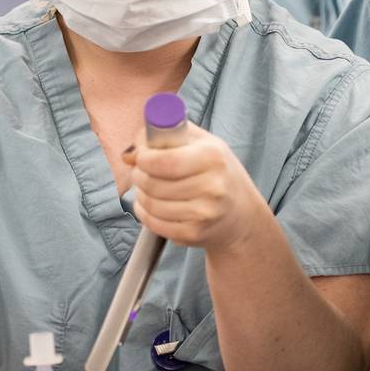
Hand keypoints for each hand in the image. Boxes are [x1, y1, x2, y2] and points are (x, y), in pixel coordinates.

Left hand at [124, 123, 272, 253]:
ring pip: (150, 203)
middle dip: (138, 175)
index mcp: (213, 157)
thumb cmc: (216, 172)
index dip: (143, 158)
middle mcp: (212, 186)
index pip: (164, 160)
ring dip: (140, 195)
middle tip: (141, 172)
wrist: (241, 214)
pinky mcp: (194, 234)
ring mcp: (204, 213)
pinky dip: (144, 213)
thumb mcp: (199, 143)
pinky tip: (151, 206)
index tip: (142, 156)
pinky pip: (153, 223)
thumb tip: (128, 155)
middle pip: (152, 182)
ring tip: (148, 188)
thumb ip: (163, 137)